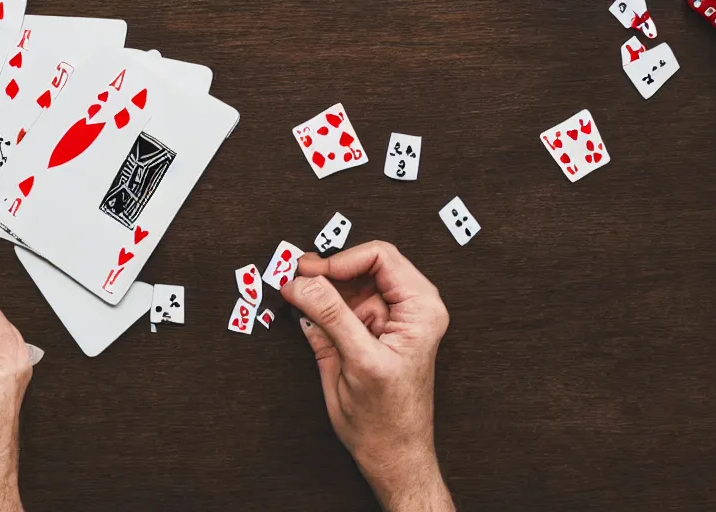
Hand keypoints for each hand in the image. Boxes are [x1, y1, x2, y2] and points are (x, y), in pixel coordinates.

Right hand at [281, 241, 453, 511]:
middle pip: (365, 264)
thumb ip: (330, 315)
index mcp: (420, 310)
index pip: (380, 256)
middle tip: (294, 278)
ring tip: (294, 296)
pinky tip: (305, 314)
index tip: (308, 272)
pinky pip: (343, 305)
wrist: (393, 456)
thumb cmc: (387, 420)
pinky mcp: (372, 331)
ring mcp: (390, 320)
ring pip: (350, 283)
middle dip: (327, 270)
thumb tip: (300, 282)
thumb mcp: (357, 362)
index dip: (340, 259)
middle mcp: (410, 309)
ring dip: (321, 288)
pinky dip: (322, 306)